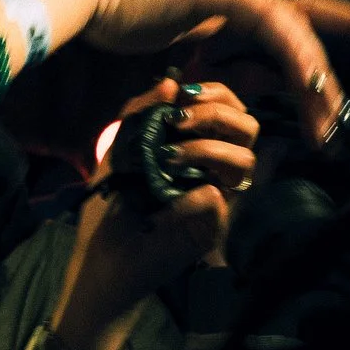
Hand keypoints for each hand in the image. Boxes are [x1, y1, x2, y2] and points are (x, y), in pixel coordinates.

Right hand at [8, 0, 349, 145]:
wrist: (89, 2)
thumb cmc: (114, 26)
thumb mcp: (168, 50)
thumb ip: (193, 62)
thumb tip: (198, 87)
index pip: (288, 11)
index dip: (327, 20)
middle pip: (306, 12)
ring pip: (294, 31)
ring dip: (316, 76)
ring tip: (333, 115)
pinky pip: (273, 30)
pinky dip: (295, 59)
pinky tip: (312, 84)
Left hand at [50, 78, 257, 349]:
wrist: (100, 267)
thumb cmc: (109, 210)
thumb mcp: (116, 153)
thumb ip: (139, 115)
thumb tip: (170, 82)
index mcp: (196, 151)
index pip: (230, 109)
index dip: (214, 93)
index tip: (182, 95)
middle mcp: (214, 174)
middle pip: (248, 128)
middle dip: (217, 114)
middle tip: (179, 122)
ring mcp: (216, 203)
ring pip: (245, 160)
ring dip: (208, 148)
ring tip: (169, 156)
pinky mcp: (210, 231)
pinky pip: (222, 202)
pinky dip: (197, 188)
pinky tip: (166, 184)